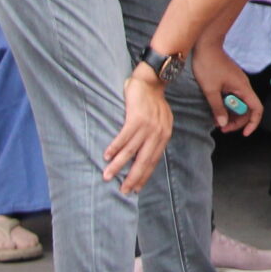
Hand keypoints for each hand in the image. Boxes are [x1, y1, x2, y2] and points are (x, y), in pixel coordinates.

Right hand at [103, 67, 174, 194]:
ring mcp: (148, 126)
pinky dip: (115, 148)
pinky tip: (107, 156)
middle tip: (123, 190)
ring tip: (107, 176)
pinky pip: (124, 137)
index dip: (144, 176)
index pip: (153, 161)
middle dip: (133, 177)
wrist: (151, 80)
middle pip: (144, 161)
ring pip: (131, 151)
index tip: (136, 188)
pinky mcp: (136, 118)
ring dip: (118, 165)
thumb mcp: (161, 121)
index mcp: (164, 135)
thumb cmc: (153, 101)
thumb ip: (155, 136)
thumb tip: (144, 154)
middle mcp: (158, 133)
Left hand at [193, 42, 262, 134]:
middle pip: (248, 109)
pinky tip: (216, 109)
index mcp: (243, 88)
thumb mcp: (210, 90)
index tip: (244, 133)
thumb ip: (217, 107)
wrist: (206, 45)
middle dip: (237, 121)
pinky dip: (227, 105)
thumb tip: (223, 122)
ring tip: (217, 121)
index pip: (257, 108)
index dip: (253, 123)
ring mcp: (237, 83)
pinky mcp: (231, 81)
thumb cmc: (208, 64)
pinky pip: (234, 97)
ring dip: (231, 114)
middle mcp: (243, 86)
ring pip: (240, 103)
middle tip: (222, 128)